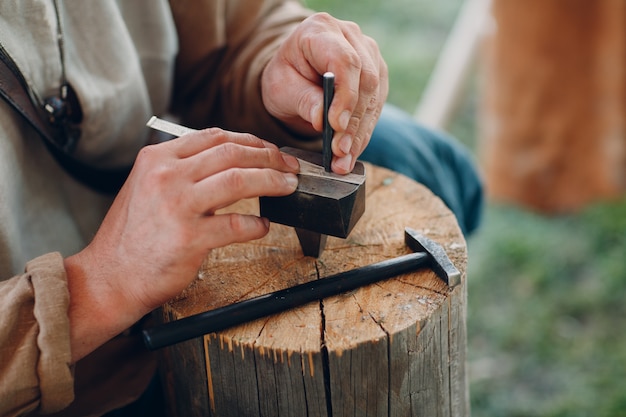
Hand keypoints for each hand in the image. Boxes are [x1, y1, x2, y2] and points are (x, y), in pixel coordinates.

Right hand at [64, 129, 298, 359]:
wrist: (109, 278)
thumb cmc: (132, 237)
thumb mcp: (146, 187)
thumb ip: (181, 169)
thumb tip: (230, 160)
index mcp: (157, 159)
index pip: (214, 136)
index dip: (250, 140)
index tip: (269, 150)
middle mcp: (166, 176)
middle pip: (232, 154)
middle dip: (269, 157)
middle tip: (289, 167)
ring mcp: (177, 206)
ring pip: (240, 181)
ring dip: (272, 182)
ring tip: (288, 187)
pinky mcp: (189, 238)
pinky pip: (236, 225)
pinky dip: (257, 225)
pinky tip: (263, 226)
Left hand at [261, 12, 388, 173]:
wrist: (295, 75)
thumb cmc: (285, 76)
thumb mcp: (281, 87)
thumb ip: (303, 100)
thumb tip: (322, 119)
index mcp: (321, 30)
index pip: (344, 60)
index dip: (344, 95)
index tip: (336, 125)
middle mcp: (351, 37)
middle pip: (365, 80)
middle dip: (353, 122)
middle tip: (339, 151)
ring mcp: (369, 55)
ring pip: (375, 97)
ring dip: (360, 133)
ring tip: (343, 160)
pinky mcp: (377, 77)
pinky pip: (376, 108)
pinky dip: (363, 134)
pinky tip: (351, 154)